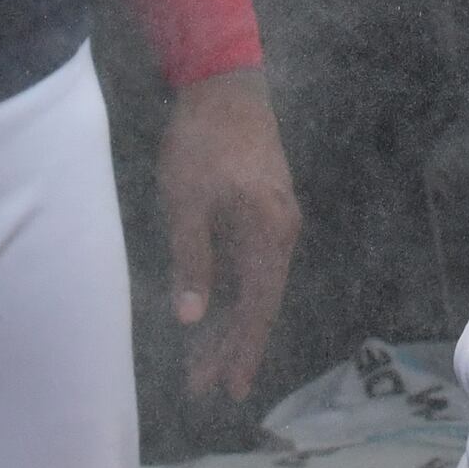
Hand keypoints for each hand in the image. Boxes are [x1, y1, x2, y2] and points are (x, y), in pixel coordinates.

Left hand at [161, 66, 301, 404]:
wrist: (225, 79)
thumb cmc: (203, 139)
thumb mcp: (187, 200)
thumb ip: (192, 259)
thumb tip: (191, 317)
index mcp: (270, 232)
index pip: (258, 306)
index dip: (241, 349)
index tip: (228, 388)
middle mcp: (281, 231)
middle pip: (258, 301)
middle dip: (231, 345)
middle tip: (205, 387)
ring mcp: (274, 218)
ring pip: (253, 284)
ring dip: (228, 321)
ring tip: (203, 361)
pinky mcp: (261, 207)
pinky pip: (249, 263)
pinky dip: (230, 291)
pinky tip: (211, 309)